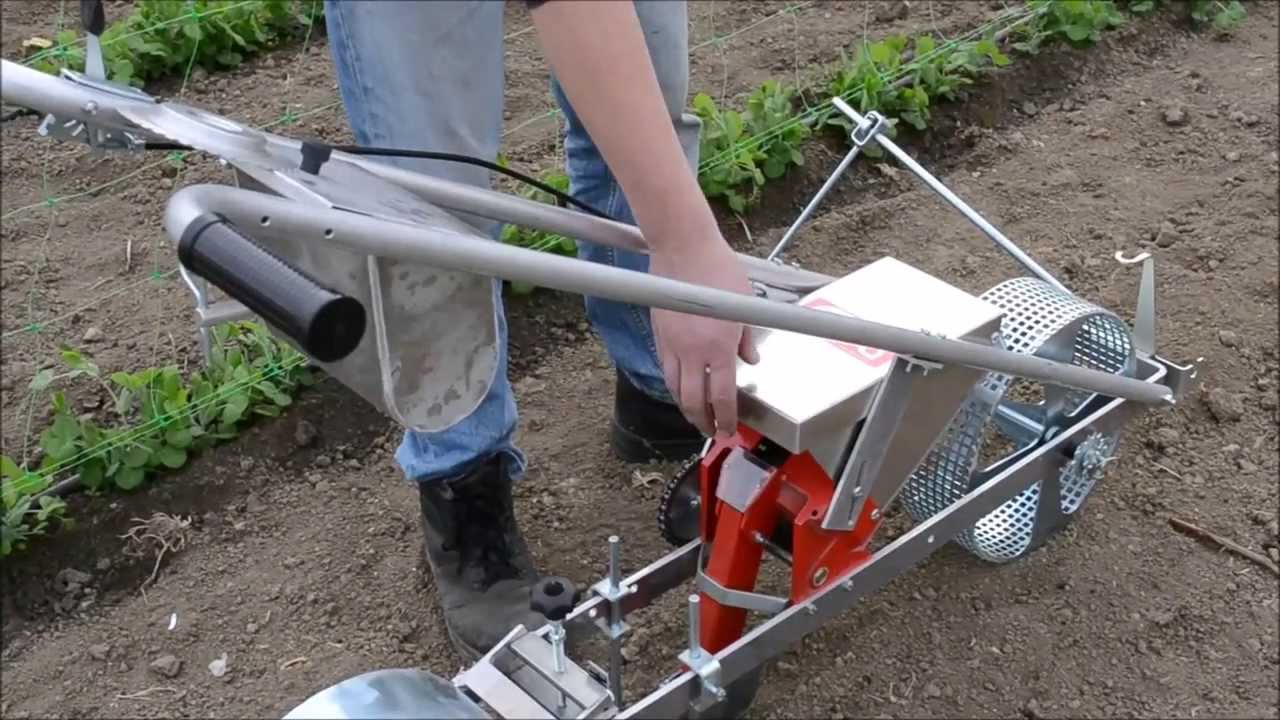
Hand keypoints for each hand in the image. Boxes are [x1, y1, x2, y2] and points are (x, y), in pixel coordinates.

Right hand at [649, 238, 759, 437]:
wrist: (683, 248)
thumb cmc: (718, 269)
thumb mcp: (745, 305)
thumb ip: (747, 338)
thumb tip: (750, 359)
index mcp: (719, 346)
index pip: (721, 397)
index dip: (725, 419)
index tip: (728, 429)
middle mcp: (693, 351)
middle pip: (693, 401)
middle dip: (703, 421)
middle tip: (712, 430)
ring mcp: (672, 344)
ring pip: (675, 388)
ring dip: (686, 407)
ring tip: (696, 415)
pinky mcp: (659, 335)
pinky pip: (666, 369)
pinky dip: (674, 384)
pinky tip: (681, 388)